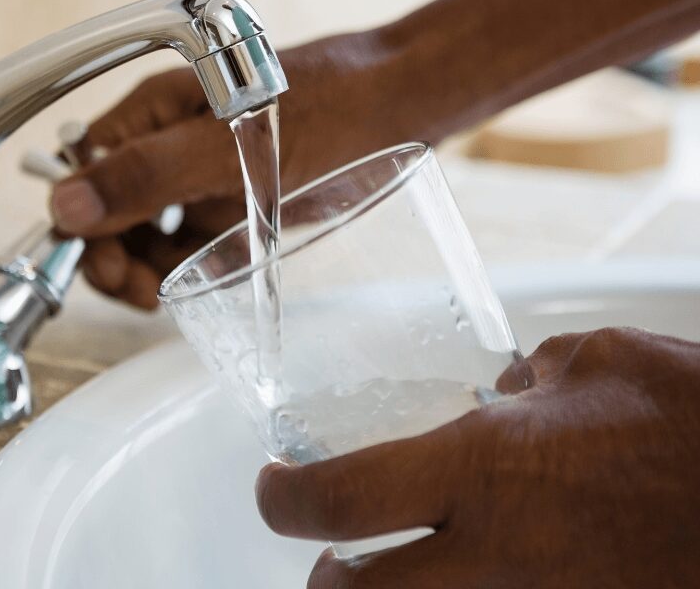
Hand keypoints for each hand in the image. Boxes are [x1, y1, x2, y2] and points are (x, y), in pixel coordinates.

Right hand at [48, 29, 412, 307]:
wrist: (400, 105)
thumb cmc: (330, 108)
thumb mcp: (230, 146)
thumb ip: (149, 174)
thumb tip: (67, 205)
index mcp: (155, 111)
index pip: (87, 173)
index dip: (85, 226)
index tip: (109, 271)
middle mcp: (173, 141)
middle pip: (115, 206)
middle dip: (116, 253)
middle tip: (143, 293)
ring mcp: (205, 170)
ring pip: (152, 227)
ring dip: (149, 264)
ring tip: (169, 293)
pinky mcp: (236, 196)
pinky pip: (194, 236)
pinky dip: (188, 263)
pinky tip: (199, 280)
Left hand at [256, 328, 699, 587]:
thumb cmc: (696, 421)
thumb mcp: (603, 363)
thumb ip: (538, 378)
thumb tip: (511, 392)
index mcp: (488, 468)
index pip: (342, 500)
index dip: (285, 500)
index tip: (273, 489)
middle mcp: (498, 557)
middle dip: (325, 583)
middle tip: (328, 553)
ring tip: (399, 572)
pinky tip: (497, 569)